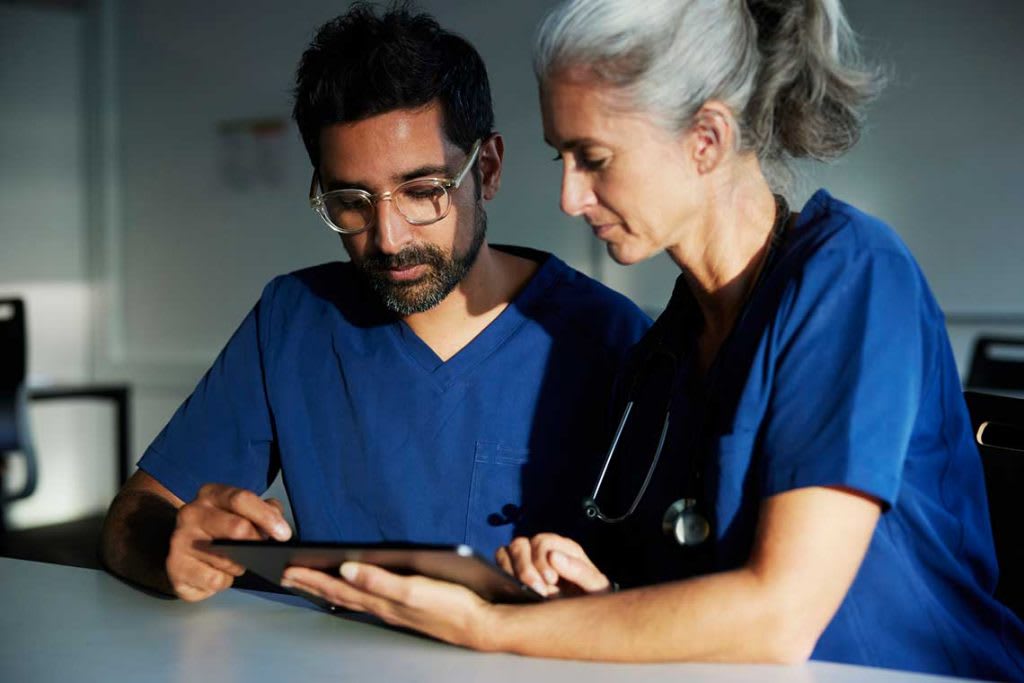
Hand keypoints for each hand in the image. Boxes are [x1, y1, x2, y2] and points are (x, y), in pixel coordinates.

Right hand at [166, 483, 291, 601]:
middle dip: (256, 544)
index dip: (267, 517)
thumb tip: (278, 523)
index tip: (284, 534)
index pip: (242, 499)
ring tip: (235, 561)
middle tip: (262, 552)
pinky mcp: (174, 569)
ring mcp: (179, 542)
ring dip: (239, 566)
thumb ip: (265, 510)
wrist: (185, 546)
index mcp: (211, 494)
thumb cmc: (221, 527)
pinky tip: (219, 574)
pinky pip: (213, 581)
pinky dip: (224, 582)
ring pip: (227, 560)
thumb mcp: (243, 511)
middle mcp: (191, 514)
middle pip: (237, 529)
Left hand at [280, 563, 498, 650]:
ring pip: (352, 599)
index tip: (288, 568)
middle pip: (339, 595)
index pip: (338, 588)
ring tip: (310, 582)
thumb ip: (379, 579)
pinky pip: (367, 601)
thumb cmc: (450, 606)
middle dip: (312, 584)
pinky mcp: (406, 609)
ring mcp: (394, 610)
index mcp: (381, 600)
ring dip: (328, 590)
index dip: (312, 578)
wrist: (480, 624)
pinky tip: (352, 591)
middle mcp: (383, 607)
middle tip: (287, 576)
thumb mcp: (413, 589)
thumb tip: (345, 568)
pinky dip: (351, 594)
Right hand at [496, 534, 609, 597]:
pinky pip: (498, 565)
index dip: (542, 559)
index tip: (551, 580)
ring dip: (510, 572)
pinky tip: (513, 593)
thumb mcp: (596, 587)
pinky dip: (501, 576)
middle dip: (525, 568)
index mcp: (563, 548)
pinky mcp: (512, 574)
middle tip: (538, 590)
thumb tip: (554, 556)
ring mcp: (525, 561)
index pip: (542, 542)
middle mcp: (541, 551)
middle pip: (519, 544)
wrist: (585, 618)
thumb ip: (580, 571)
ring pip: (505, 552)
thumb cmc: (592, 600)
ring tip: (524, 592)